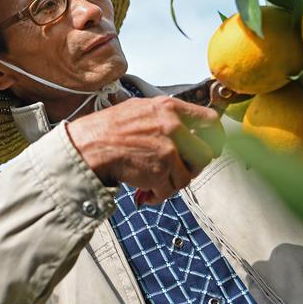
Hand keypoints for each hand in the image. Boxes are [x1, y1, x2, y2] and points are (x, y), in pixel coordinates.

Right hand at [65, 96, 223, 205]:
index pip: (210, 120)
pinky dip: (159, 196)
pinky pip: (170, 191)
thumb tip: (188, 129)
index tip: (211, 148)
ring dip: (173, 183)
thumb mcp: (141, 109)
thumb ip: (166, 116)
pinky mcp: (160, 171)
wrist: (88, 147)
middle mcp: (173, 126)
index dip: (214, 138)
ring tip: (155, 181)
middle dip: (194, 167)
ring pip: (188, 176)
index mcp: (169, 107)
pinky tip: (145, 191)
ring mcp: (168, 149)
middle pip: (205, 154)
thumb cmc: (108, 129)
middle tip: (179, 171)